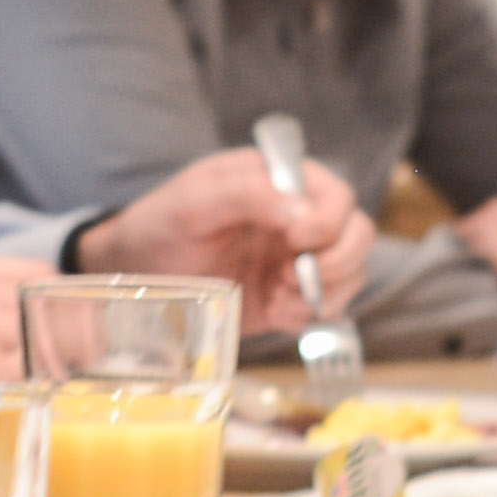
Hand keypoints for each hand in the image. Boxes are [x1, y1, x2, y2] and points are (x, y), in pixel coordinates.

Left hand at [82, 149, 371, 309]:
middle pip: (358, 234)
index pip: (337, 195)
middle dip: (337, 261)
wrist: (137, 272)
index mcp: (280, 181)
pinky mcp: (290, 296)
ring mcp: (298, 259)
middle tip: (289, 276)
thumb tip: (305, 213)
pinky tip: (272, 310)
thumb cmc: (161, 224)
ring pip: (351, 274)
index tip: (295, 240)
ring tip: (275, 294)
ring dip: (321, 292)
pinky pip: (325, 308)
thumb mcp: (194, 200)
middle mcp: (299, 218)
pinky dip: (306, 315)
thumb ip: (247, 195)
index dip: (329, 220)